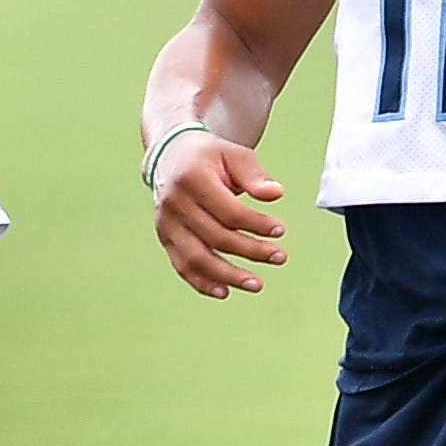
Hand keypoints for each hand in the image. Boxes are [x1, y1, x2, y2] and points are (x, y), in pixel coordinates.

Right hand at [151, 132, 285, 298]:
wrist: (171, 156)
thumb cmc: (208, 156)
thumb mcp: (232, 154)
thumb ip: (254, 175)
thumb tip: (276, 193)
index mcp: (192, 179)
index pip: (229, 211)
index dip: (256, 224)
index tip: (280, 230)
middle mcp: (175, 203)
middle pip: (217, 237)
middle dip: (251, 251)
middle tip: (280, 257)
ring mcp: (166, 224)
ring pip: (197, 258)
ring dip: (228, 275)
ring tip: (256, 284)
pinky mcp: (165, 238)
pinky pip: (182, 266)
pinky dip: (203, 283)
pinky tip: (225, 291)